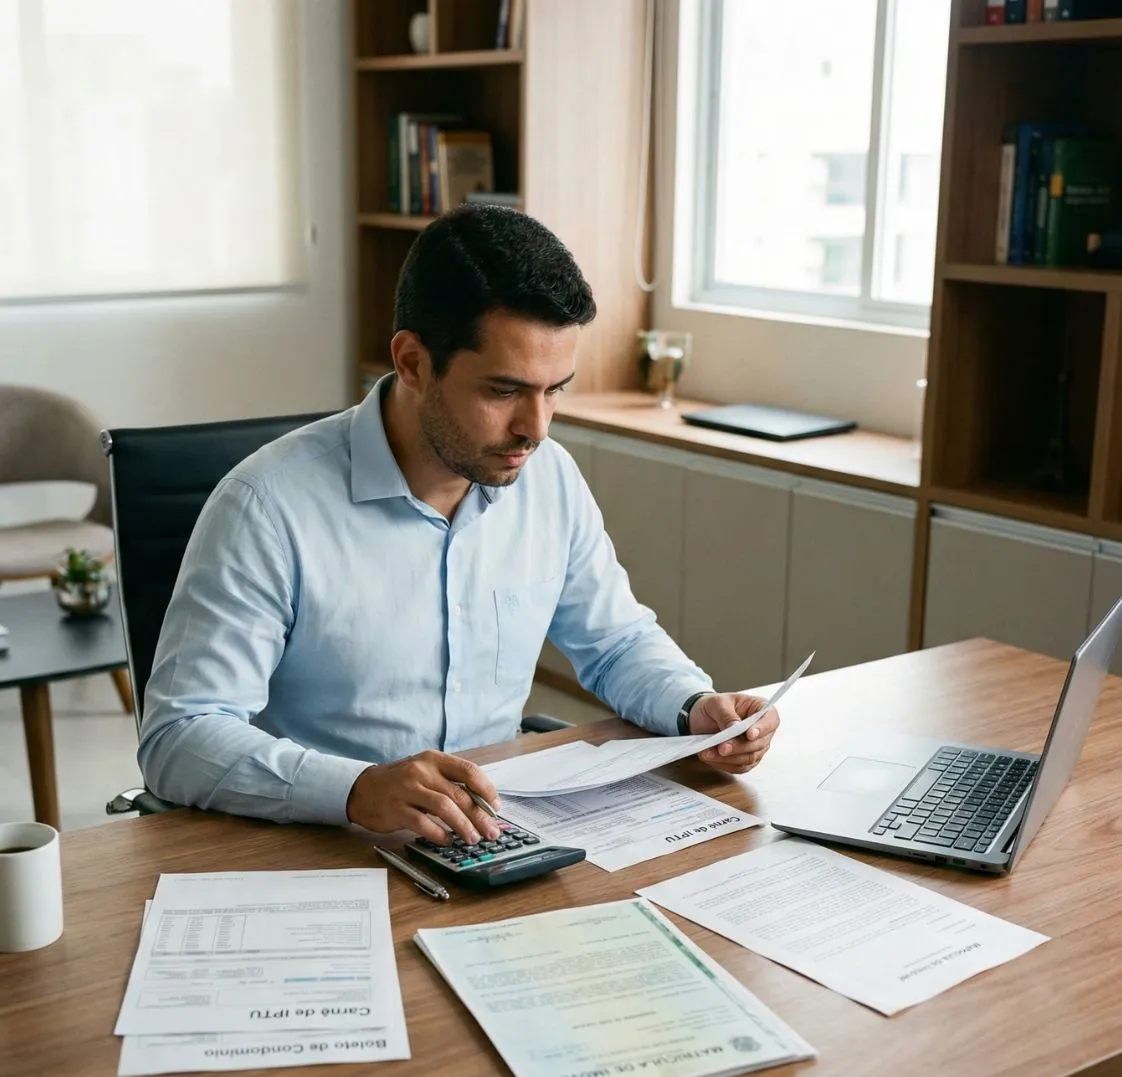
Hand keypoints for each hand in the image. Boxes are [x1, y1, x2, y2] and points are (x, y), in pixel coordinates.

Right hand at [345, 750, 502, 844]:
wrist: (361, 789)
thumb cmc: (400, 783)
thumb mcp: (424, 773)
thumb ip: (448, 783)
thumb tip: (481, 804)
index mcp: (433, 759)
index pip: (468, 771)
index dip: (486, 790)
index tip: (496, 807)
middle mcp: (422, 771)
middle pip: (459, 793)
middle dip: (480, 815)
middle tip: (491, 832)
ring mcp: (408, 790)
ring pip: (444, 807)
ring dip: (463, 825)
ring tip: (473, 839)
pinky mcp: (396, 809)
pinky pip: (422, 823)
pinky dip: (438, 833)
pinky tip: (447, 840)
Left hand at [688, 693, 778, 774]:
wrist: (701, 719)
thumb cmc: (714, 706)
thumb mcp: (716, 703)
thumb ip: (726, 714)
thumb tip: (735, 727)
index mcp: (760, 709)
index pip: (770, 719)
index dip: (762, 728)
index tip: (749, 734)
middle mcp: (762, 731)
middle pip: (759, 743)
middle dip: (739, 747)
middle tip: (722, 747)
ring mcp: (755, 748)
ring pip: (748, 758)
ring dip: (728, 758)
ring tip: (708, 753)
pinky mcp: (744, 761)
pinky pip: (737, 767)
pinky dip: (722, 763)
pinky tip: (709, 756)